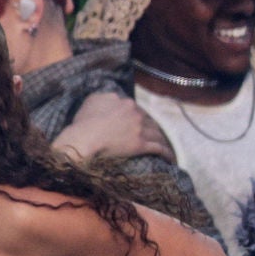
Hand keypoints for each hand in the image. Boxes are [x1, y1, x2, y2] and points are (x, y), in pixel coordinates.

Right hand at [53, 91, 173, 162]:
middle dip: (150, 126)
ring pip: (156, 133)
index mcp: (123, 101)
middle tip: (150, 134)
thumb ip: (104, 97)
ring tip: (163, 145)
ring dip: (161, 139)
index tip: (135, 122)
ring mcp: (139, 129)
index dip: (136, 116)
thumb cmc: (83, 122)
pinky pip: (159, 149)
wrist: (84, 138)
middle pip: (148, 120)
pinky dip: (166, 153)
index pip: (134, 108)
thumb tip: (110, 98)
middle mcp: (134, 113)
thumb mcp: (91, 101)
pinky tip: (171, 158)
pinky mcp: (141, 144)